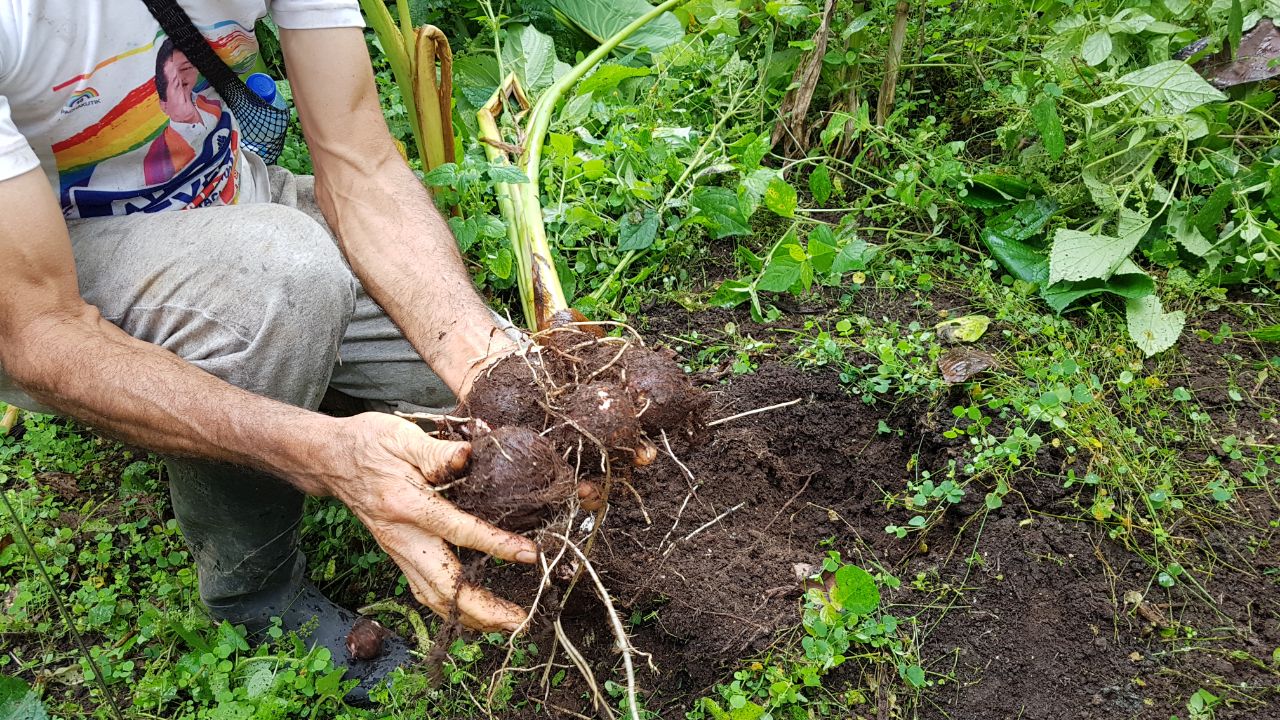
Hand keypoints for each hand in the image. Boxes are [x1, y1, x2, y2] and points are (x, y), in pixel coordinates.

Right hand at [318, 412, 537, 631]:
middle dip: (483, 610)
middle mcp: (401, 537)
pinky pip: (424, 592)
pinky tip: (474, 616)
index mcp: (407, 504)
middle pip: (444, 586)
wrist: (330, 458)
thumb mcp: (402, 435)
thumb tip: (469, 455)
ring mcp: (397, 551)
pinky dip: (451, 609)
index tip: (528, 554)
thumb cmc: (368, 442)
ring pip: (434, 598)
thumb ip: (437, 451)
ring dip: (470, 618)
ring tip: (505, 624)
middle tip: (520, 620)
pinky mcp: (397, 556)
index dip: (495, 545)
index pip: (458, 531)